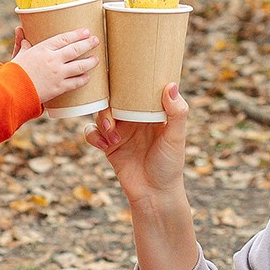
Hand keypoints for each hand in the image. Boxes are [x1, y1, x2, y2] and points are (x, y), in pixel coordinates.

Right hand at [9, 25, 98, 103]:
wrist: (13, 91)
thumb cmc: (14, 72)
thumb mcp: (18, 55)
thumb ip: (22, 43)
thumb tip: (20, 30)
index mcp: (43, 49)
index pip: (64, 38)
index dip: (77, 34)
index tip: (86, 32)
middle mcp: (53, 59)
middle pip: (75, 49)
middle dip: (88, 44)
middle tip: (96, 40)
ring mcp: (58, 74)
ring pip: (80, 66)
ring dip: (90, 62)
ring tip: (96, 59)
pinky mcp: (59, 88)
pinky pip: (75, 83)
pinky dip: (83, 79)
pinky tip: (88, 77)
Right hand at [86, 82, 188, 201]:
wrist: (155, 195)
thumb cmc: (170, 165)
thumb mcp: (176, 137)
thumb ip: (176, 112)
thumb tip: (170, 85)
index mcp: (151, 112)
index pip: (138, 89)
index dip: (130, 80)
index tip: (124, 75)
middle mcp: (134, 119)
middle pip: (114, 99)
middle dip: (109, 103)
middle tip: (113, 116)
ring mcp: (120, 131)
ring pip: (101, 113)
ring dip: (101, 120)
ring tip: (112, 134)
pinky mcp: (108, 146)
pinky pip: (92, 133)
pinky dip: (94, 136)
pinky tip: (105, 145)